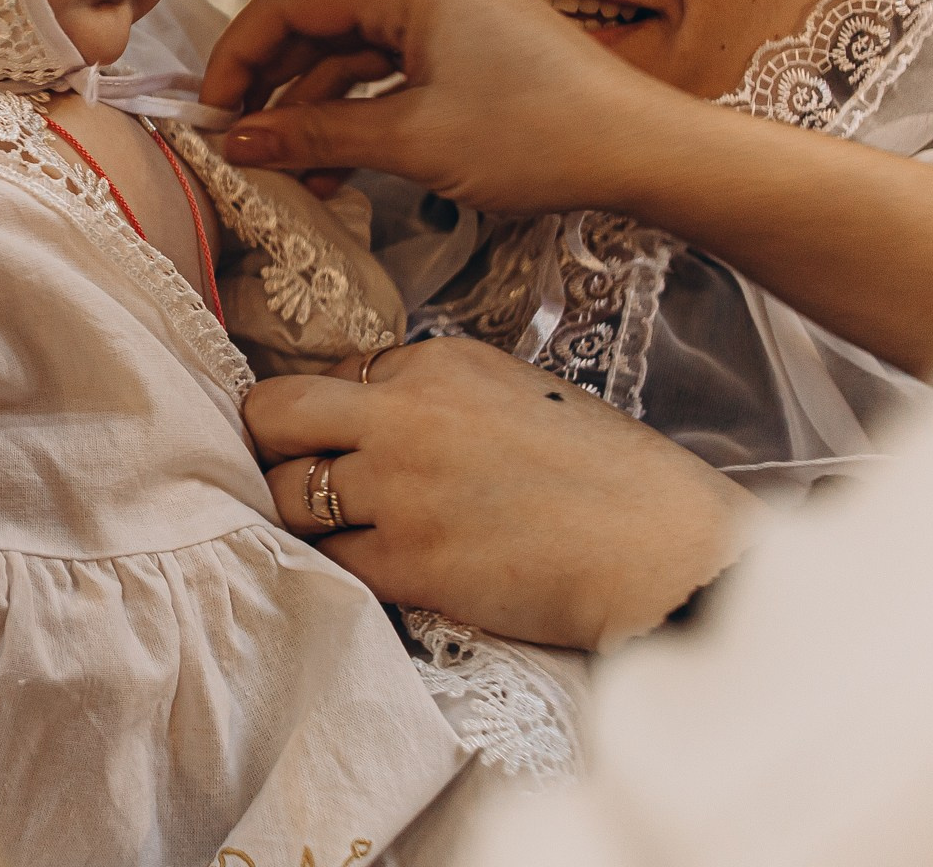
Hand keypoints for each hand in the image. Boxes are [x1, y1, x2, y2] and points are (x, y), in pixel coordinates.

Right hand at [202, 0, 674, 214]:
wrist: (647, 151)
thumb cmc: (539, 137)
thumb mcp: (412, 141)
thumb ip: (315, 135)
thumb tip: (240, 139)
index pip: (290, 0)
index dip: (238, 56)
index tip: (211, 111)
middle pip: (322, 20)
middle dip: (275, 84)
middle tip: (238, 139)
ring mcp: (463, 6)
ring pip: (361, 48)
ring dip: (320, 106)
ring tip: (290, 168)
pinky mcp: (484, 38)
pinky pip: (402, 62)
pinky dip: (367, 105)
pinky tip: (342, 158)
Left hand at [245, 338, 756, 649]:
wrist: (665, 548)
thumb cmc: (607, 474)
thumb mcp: (517, 391)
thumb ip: (436, 392)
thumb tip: (369, 406)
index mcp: (434, 363)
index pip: (332, 374)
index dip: (329, 414)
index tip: (340, 440)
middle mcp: (404, 415)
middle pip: (272, 415)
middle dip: (267, 445)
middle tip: (288, 474)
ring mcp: (400, 490)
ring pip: (287, 495)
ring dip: (298, 515)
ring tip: (331, 530)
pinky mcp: (409, 562)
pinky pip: (328, 561)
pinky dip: (337, 568)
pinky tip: (369, 569)